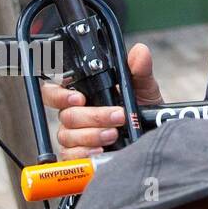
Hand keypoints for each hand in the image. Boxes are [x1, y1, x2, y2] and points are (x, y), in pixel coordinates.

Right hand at [40, 42, 163, 160]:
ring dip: (92, 135)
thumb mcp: (144, 89)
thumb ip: (139, 70)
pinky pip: (72, 157)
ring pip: (69, 136)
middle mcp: (74, 116)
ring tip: (114, 134)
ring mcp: (75, 137)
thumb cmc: (142, 112)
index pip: (54, 92)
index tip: (79, 98)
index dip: (59, 95)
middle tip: (117, 116)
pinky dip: (86, 153)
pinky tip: (101, 150)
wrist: (153, 137)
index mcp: (82, 95)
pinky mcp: (79, 156)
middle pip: (67, 116)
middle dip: (93, 116)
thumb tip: (140, 52)